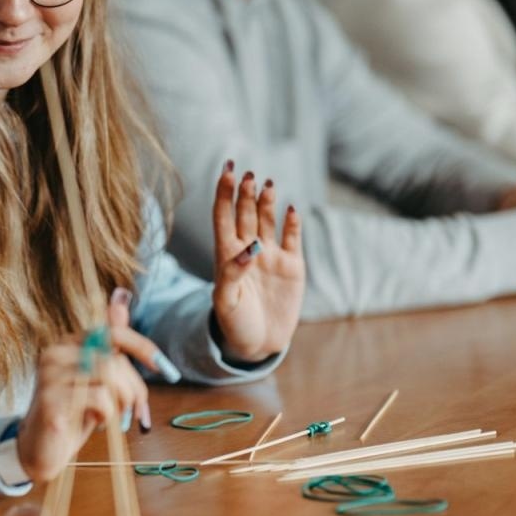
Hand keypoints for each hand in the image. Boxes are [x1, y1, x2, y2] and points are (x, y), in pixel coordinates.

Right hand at [16, 317, 149, 483]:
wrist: (40, 450)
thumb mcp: (96, 380)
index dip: (142, 347)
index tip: (163, 367)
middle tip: (137, 410)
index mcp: (67, 344)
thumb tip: (119, 300)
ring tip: (114, 416)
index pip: (112, 333)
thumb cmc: (73, 414)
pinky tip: (98, 423)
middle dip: (135, 387)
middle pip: (114, 359)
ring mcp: (50, 376)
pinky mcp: (51, 400)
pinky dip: (108, 415)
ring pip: (109, 376)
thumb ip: (110, 347)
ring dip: (122, 401)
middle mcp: (55, 353)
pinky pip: (100, 399)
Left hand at [210, 163, 304, 362]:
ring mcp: (271, 255)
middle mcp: (249, 249)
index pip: (223, 216)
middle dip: (246, 193)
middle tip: (248, 175)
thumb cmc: (234, 323)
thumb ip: (233, 273)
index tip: (226, 171)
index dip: (224, 193)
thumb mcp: (226, 301)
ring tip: (268, 185)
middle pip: (246, 213)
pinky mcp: (292, 265)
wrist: (258, 343)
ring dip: (267, 202)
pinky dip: (293, 223)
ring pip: (268, 220)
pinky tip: (291, 209)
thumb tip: (251, 248)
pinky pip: (292, 238)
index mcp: (227, 254)